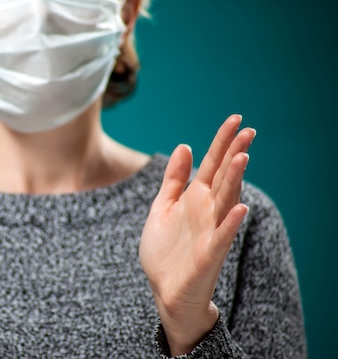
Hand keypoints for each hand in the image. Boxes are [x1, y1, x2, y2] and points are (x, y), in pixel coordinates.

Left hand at [139, 115, 254, 355]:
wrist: (164, 290)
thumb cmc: (165, 251)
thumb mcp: (162, 208)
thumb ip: (173, 180)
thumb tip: (184, 146)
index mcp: (195, 198)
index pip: (211, 164)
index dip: (222, 142)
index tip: (235, 120)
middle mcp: (207, 210)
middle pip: (224, 177)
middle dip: (234, 154)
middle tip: (248, 131)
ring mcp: (210, 231)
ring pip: (226, 201)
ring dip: (235, 180)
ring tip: (242, 157)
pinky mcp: (209, 253)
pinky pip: (222, 236)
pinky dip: (230, 223)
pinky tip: (240, 208)